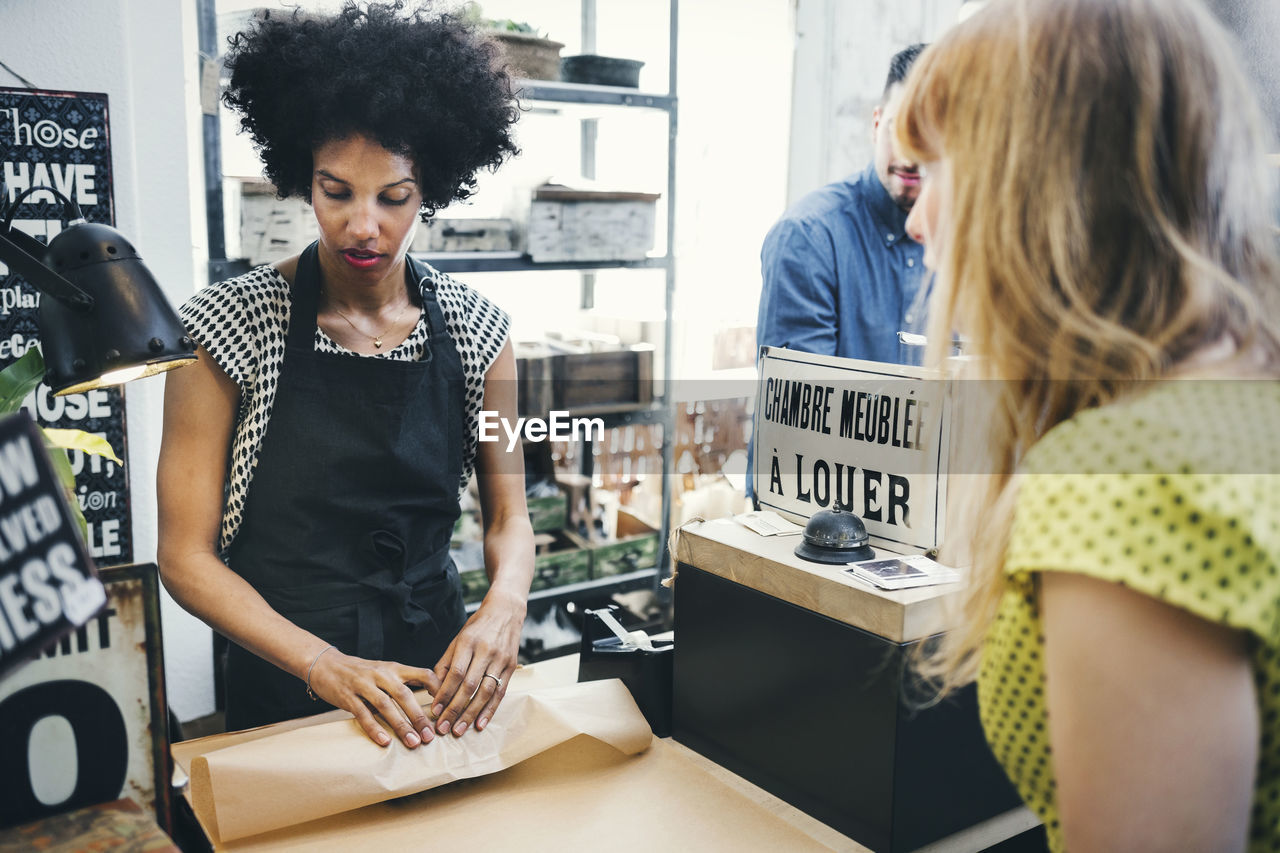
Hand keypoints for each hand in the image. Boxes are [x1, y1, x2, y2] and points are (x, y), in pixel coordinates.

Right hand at [307, 648, 441, 747]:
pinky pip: (363, 714)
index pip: (424, 674)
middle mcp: (382, 675)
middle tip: (431, 736)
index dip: (438, 690)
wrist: (326, 664)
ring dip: (401, 726)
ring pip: (386, 706)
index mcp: (395, 668)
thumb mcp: (385, 671)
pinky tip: (385, 742)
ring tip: (413, 742)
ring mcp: (364, 685)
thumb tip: (433, 698)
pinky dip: (375, 729)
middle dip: (419, 717)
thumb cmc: (361, 672)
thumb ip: (405, 682)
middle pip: (405, 695)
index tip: (447, 708)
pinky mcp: (347, 697)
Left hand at [430, 590, 524, 735]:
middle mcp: (486, 651)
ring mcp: (501, 659)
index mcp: (468, 642)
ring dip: (471, 714)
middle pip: (469, 686)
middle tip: (443, 729)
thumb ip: (446, 663)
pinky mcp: (511, 666)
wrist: (506, 612)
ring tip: (459, 730)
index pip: (455, 673)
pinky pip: (500, 692)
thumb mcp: (458, 639)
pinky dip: (490, 710)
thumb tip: (434, 689)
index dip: (444, 694)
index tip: (435, 711)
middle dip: (455, 709)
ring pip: (485, 692)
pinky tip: (480, 724)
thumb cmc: (477, 627)